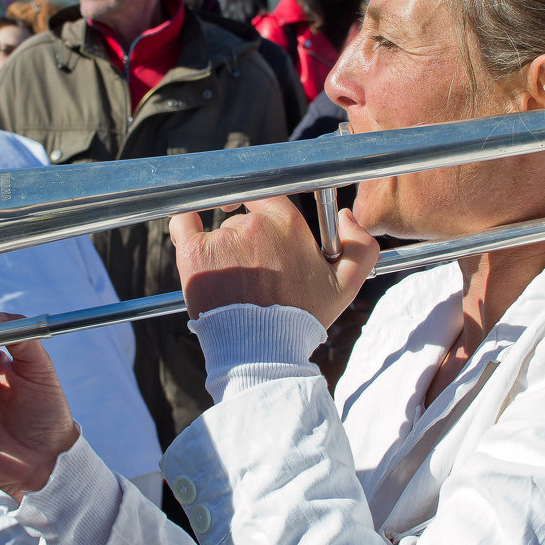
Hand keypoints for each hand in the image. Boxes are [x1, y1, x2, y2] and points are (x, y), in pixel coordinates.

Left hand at [169, 195, 378, 327]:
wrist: (260, 351)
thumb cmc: (300, 318)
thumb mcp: (345, 287)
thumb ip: (361, 248)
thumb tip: (345, 216)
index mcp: (287, 223)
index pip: (270, 194)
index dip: (262, 202)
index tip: (257, 213)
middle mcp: (252, 224)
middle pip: (243, 219)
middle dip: (246, 239)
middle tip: (252, 270)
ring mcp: (221, 238)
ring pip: (218, 232)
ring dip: (220, 249)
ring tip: (230, 282)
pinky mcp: (194, 253)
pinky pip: (183, 224)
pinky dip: (183, 223)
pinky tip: (186, 229)